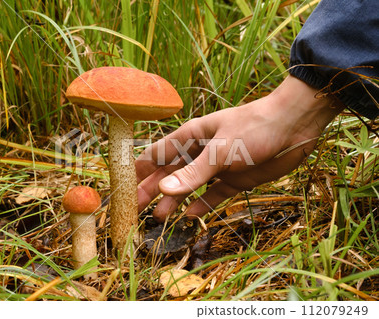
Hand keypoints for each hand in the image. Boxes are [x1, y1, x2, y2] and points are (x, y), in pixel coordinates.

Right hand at [136, 76, 342, 221]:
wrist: (295, 126)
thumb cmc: (254, 128)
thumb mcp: (221, 150)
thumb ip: (193, 173)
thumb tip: (164, 191)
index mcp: (189, 138)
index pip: (154, 154)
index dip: (137, 172)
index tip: (123, 190)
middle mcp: (198, 152)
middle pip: (168, 174)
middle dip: (151, 191)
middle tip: (136, 211)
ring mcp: (216, 167)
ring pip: (187, 187)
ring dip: (173, 201)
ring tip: (159, 219)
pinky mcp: (234, 179)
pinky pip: (212, 195)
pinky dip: (201, 206)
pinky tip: (190, 217)